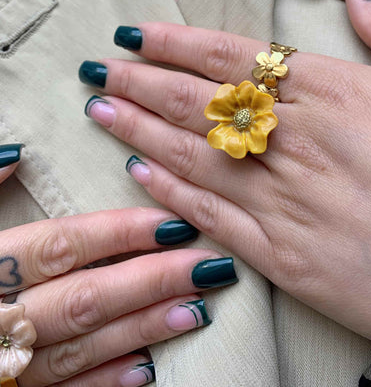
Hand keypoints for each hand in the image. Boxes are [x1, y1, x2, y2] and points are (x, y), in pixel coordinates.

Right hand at [0, 161, 236, 386]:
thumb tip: (19, 151)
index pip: (61, 245)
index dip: (118, 233)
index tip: (170, 223)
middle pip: (84, 295)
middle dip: (149, 280)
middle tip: (205, 265)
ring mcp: (2, 365)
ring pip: (81, 346)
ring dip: (142, 329)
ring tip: (195, 311)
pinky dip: (104, 382)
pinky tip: (148, 370)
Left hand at [80, 0, 370, 386]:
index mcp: (339, 92)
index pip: (236, 58)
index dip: (178, 43)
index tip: (137, 34)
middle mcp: (302, 142)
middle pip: (201, 103)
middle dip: (143, 82)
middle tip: (100, 68)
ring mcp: (290, 203)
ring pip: (194, 158)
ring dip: (140, 131)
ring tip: (101, 110)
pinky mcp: (291, 260)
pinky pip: (216, 219)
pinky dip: (172, 197)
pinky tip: (140, 177)